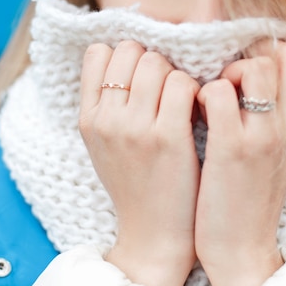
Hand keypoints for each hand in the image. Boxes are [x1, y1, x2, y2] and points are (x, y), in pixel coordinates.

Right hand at [79, 41, 200, 285]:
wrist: (153, 235)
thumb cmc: (135, 185)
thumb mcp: (103, 145)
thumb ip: (107, 104)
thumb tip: (121, 59)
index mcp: (88, 118)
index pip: (99, 53)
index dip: (126, 56)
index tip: (142, 73)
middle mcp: (106, 119)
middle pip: (130, 50)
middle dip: (153, 60)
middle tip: (167, 85)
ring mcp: (136, 128)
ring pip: (156, 63)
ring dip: (175, 73)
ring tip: (182, 97)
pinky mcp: (169, 138)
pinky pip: (182, 84)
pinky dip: (194, 88)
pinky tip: (197, 107)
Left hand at [196, 41, 285, 285]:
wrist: (242, 250)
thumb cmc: (250, 198)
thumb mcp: (277, 155)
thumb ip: (275, 116)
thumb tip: (250, 77)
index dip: (265, 53)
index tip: (240, 71)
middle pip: (280, 55)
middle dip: (244, 59)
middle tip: (223, 84)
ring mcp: (263, 136)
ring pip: (252, 68)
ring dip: (223, 74)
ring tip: (207, 99)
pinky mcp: (232, 149)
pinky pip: (217, 93)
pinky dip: (199, 95)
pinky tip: (192, 115)